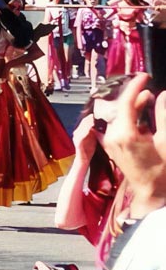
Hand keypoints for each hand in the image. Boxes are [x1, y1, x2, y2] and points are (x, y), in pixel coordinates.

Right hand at [72, 114, 97, 159]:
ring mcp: (77, 138)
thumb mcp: (93, 139)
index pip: (86, 121)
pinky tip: (90, 129)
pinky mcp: (77, 143)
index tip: (98, 113)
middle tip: (95, 114)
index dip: (91, 117)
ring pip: (81, 128)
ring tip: (92, 119)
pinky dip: (85, 131)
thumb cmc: (89, 150)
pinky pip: (81, 136)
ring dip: (87, 123)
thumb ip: (95, 132)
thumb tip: (103, 126)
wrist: (83, 160)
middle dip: (89, 119)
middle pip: (83, 123)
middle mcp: (78, 133)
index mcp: (82, 132)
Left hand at [101, 73, 165, 208]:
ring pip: (118, 114)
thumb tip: (162, 95)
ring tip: (149, 102)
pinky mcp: (109, 145)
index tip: (144, 76)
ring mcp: (108, 141)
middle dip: (134, 96)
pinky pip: (116, 124)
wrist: (150, 193)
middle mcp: (111, 136)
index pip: (125, 102)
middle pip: (120, 107)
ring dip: (132, 106)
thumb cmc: (162, 171)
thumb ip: (162, 116)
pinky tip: (142, 117)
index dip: (134, 86)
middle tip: (150, 90)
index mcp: (125, 135)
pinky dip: (128, 116)